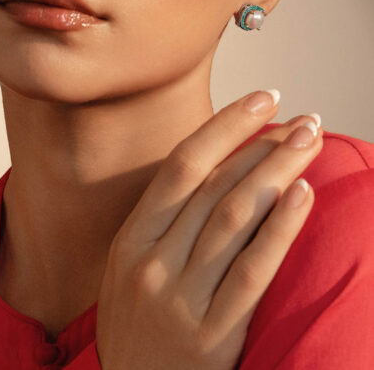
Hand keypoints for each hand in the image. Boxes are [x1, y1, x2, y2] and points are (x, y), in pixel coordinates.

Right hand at [95, 90, 322, 369]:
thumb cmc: (139, 327)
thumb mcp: (129, 268)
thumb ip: (164, 221)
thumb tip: (220, 165)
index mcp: (130, 239)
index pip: (182, 166)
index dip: (224, 126)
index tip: (262, 99)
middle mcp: (152, 263)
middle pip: (216, 185)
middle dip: (263, 144)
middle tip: (303, 120)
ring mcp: (180, 300)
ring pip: (236, 217)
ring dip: (277, 172)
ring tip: (309, 143)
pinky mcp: (212, 337)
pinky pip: (252, 270)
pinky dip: (280, 227)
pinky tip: (303, 194)